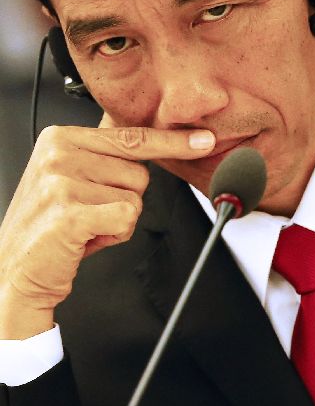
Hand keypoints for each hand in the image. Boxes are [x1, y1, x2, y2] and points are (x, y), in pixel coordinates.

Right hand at [0, 122, 214, 338]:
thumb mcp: (75, 179)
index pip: (132, 137)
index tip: (203, 139)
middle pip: (140, 173)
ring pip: (135, 199)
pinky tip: (86, 238)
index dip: (171, 142)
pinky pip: (127, 218)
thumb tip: (158, 142)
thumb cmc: (52, 226)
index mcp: (61, 138)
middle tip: (90, 213)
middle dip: (125, 200)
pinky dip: (115, 235)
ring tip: (85, 226)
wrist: (15, 268)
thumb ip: (107, 158)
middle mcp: (60, 153)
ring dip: (118, 221)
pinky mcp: (70, 211)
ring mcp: (62, 181)